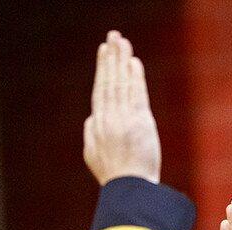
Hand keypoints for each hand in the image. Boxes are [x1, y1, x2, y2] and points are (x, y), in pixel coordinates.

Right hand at [83, 31, 160, 184]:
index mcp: (97, 125)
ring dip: (122, 60)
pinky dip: (135, 77)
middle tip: (112, 36)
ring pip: (121, 83)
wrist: (129, 190)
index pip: (100, 90)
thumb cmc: (115, 177)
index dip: (102, 69)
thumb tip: (91, 117)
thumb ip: (91, 134)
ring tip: (123, 42)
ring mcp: (123, 119)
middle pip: (109, 81)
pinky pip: (136, 94)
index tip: (103, 51)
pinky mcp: (139, 123)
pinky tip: (134, 62)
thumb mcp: (93, 156)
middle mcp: (108, 119)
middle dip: (110, 57)